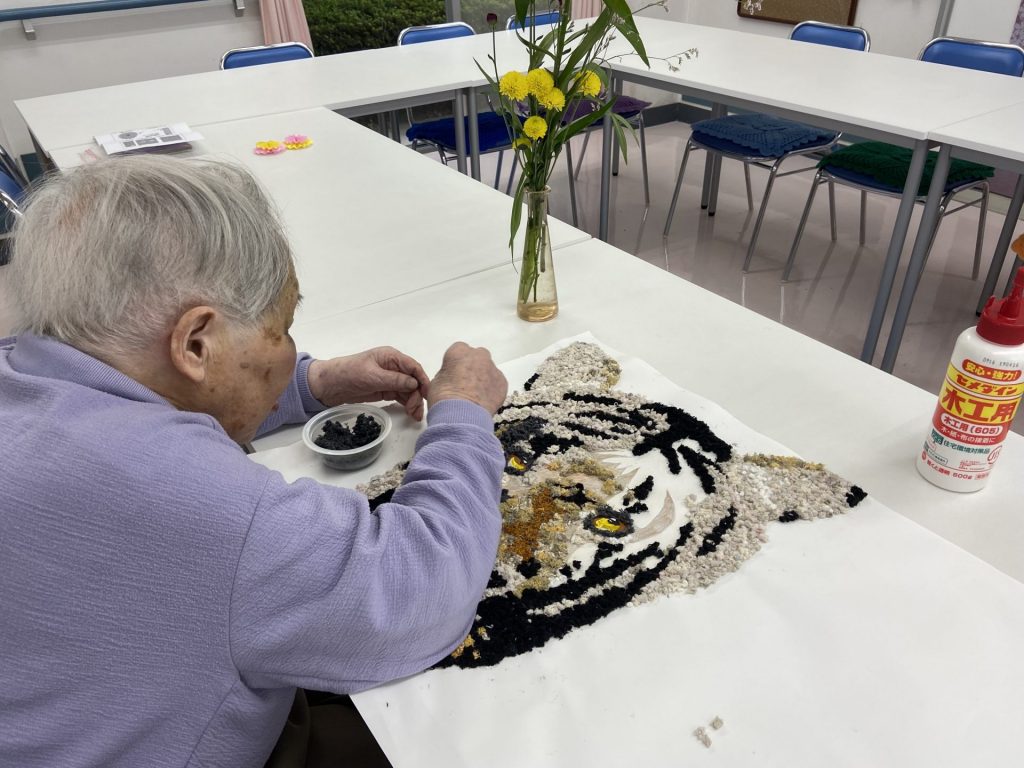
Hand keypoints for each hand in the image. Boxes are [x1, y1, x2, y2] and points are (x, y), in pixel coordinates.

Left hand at [308, 347, 429, 420]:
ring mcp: (389, 379)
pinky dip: (407, 404)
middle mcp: (393, 367)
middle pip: (413, 380)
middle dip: (418, 395)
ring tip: (415, 415)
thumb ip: (395, 379)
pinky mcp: (385, 390)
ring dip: (414, 402)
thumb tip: (415, 384)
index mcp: (391, 357)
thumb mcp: (372, 376)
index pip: (413, 367)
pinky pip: (401, 396)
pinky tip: (411, 413)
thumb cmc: (349, 373)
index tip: (427, 394)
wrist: (329, 384)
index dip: (422, 380)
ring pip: (408, 390)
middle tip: (416, 410)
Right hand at [428, 342, 507, 414]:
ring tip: (475, 395)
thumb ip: (448, 373)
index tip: (454, 373)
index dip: (456, 363)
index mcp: (459, 352)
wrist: (461, 416)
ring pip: (488, 370)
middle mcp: (479, 356)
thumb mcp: (437, 381)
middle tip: (466, 383)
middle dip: (473, 366)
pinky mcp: (503, 383)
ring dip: (483, 378)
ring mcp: (493, 369)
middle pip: (477, 357)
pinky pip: (496, 383)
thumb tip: (453, 377)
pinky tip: (483, 402)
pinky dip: (491, 390)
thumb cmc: (443, 397)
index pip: (459, 350)